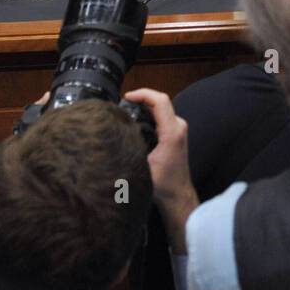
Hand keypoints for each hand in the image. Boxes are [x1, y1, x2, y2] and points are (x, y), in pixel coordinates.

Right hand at [124, 88, 197, 253]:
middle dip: (141, 98)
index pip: (160, 101)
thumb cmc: (163, 186)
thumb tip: (110, 141)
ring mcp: (179, 130)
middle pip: (160, 101)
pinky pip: (162, 116)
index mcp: (172, 132)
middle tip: (121, 104)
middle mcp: (178, 127)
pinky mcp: (176, 134)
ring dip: (144, 106)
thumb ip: (130, 151)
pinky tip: (134, 121)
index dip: (142, 94)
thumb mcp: (142, 168)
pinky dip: (148, 114)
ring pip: (161, 108)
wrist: (178, 196)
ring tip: (125, 111)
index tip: (126, 97)